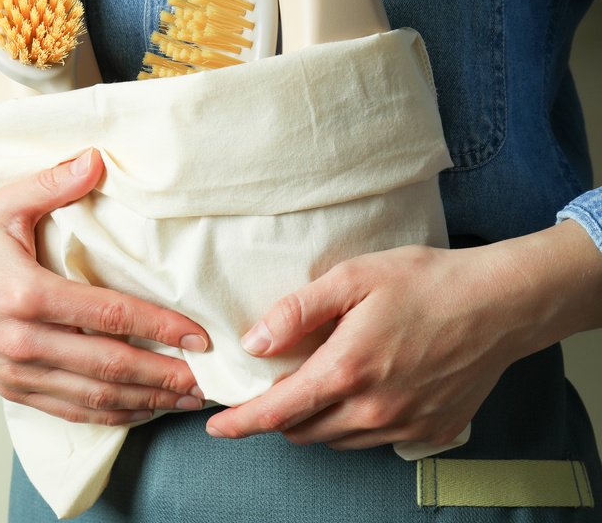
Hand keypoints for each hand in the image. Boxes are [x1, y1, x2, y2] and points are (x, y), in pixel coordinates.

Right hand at [0, 149, 210, 425]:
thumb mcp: (4, 204)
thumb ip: (53, 182)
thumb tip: (98, 159)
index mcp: (26, 293)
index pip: (108, 314)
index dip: (158, 327)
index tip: (198, 336)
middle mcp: (23, 341)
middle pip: (109, 366)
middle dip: (165, 376)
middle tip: (208, 380)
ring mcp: (17, 371)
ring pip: (94, 398)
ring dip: (146, 402)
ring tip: (187, 400)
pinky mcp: (12, 389)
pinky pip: (70, 412)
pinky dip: (112, 416)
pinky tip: (143, 410)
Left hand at [205, 241, 546, 449]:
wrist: (502, 303)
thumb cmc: (427, 281)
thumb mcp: (352, 278)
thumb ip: (297, 311)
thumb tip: (254, 341)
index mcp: (348, 370)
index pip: (277, 412)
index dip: (241, 423)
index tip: (216, 427)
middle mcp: (375, 408)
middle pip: (303, 431)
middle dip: (278, 416)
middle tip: (271, 389)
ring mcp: (405, 426)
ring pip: (338, 440)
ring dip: (316, 422)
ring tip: (316, 386)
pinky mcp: (432, 431)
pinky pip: (376, 440)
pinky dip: (356, 424)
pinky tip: (362, 392)